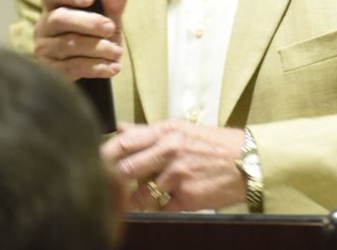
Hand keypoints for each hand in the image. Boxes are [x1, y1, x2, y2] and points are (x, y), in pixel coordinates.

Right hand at [34, 0, 126, 79]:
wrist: (94, 68)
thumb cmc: (97, 35)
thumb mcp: (108, 18)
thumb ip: (113, 4)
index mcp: (54, 6)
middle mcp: (44, 26)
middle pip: (60, 19)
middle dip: (89, 23)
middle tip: (111, 28)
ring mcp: (45, 48)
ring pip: (68, 45)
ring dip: (97, 48)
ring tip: (117, 51)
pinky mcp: (52, 70)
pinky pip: (72, 67)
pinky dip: (96, 67)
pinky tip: (112, 67)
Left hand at [102, 121, 246, 211]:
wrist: (247, 160)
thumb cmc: (213, 144)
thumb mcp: (180, 130)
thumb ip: (147, 132)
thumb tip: (119, 128)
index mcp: (166, 132)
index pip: (124, 142)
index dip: (103, 154)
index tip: (89, 161)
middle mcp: (170, 151)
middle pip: (126, 169)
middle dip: (111, 180)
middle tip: (100, 187)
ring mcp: (178, 175)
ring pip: (140, 193)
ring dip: (132, 200)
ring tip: (128, 201)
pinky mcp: (187, 197)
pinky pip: (161, 208)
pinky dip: (157, 208)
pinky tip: (161, 204)